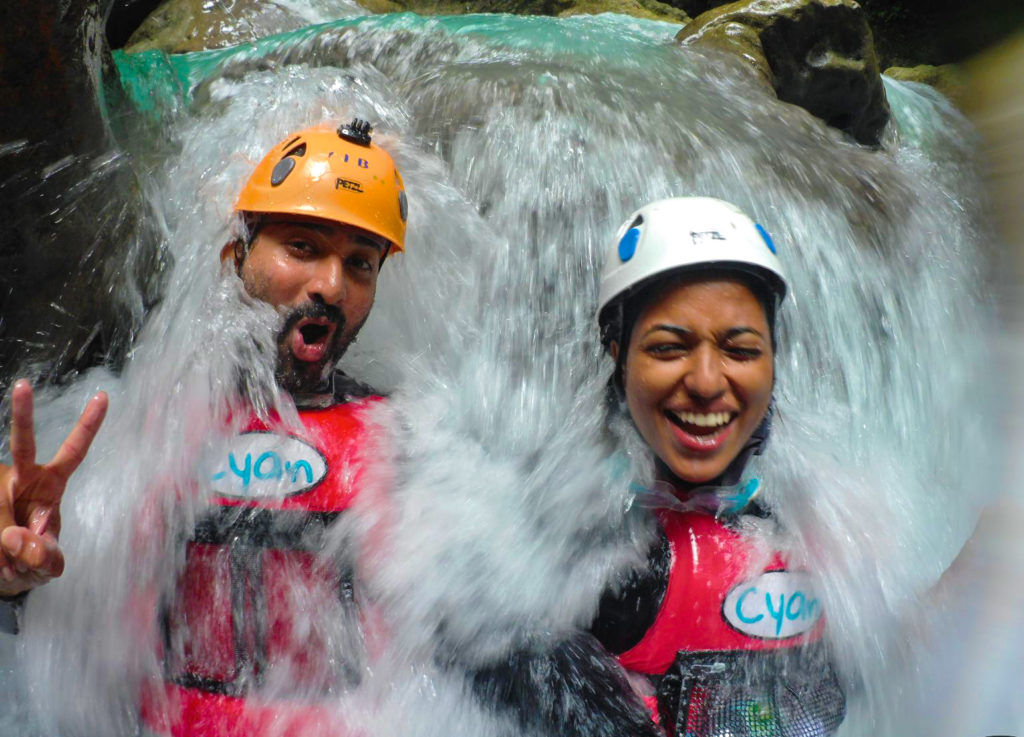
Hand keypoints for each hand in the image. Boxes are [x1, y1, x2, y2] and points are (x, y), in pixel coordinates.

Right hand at [0, 379, 107, 596]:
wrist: (1, 572)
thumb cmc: (32, 557)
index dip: (88, 426)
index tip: (103, 396)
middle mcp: (21, 479)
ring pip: (4, 514)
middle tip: (23, 385)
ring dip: (12, 552)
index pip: (73, 451)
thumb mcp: (47, 563)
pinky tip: (4, 568)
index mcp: (49, 483)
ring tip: (17, 566)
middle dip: (23, 416)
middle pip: (22, 445)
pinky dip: (0, 563)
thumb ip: (43, 555)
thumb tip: (19, 541)